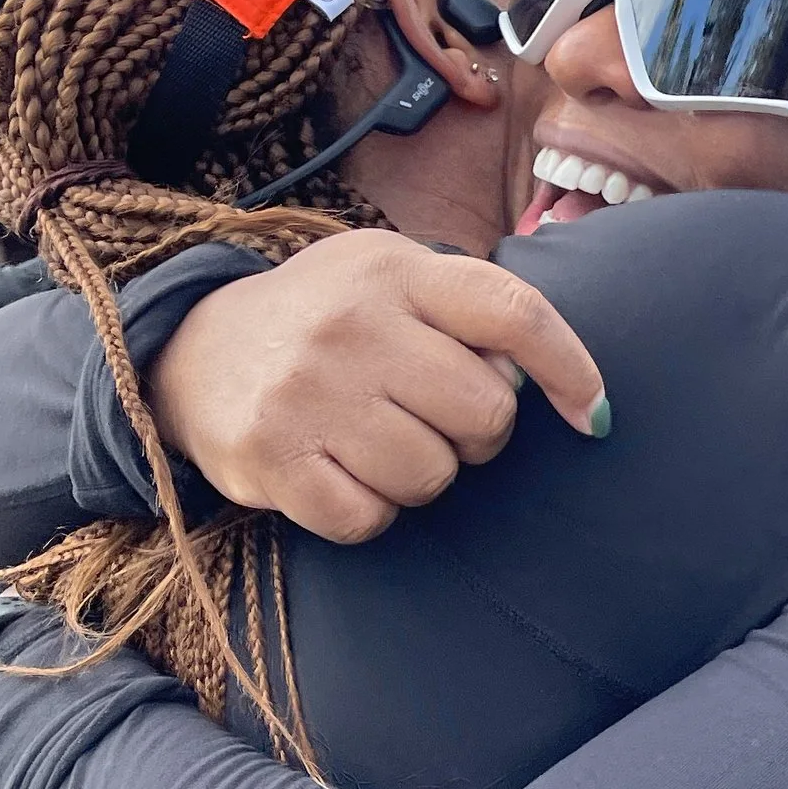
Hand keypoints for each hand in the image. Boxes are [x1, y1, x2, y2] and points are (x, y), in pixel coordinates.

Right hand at [146, 231, 606, 542]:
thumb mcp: (392, 281)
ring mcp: (307, 391)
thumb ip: (473, 315)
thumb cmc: (327, 323)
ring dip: (417, 476)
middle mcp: (351, 323)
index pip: (514, 314)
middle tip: (429, 419)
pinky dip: (367, 512)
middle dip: (474, 435)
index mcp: (395, 270)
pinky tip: (340, 474)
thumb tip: (569, 390)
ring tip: (374, 441)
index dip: (571, 369)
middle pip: (485, 414)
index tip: (594, 416)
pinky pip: (368, 518)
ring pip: (431, 475)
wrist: (193, 351)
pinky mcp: (271, 456)